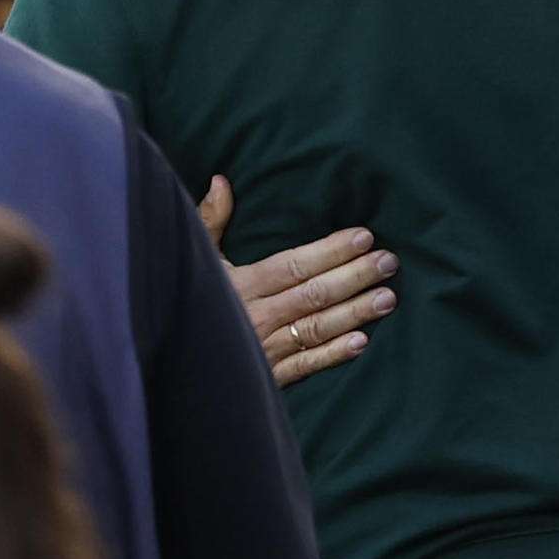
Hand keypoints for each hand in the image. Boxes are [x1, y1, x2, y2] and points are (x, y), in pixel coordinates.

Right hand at [198, 176, 398, 387]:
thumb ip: (210, 221)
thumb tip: (221, 180)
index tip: (364, 237)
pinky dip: (333, 355)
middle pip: (312, 294)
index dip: (330, 251)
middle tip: (388, 262)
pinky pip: (304, 366)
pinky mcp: (267, 378)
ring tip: (387, 298)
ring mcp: (262, 350)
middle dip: (354, 277)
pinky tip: (362, 343)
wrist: (170, 366)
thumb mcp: (195, 261)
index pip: (292, 264)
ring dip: (354, 313)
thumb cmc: (186, 303)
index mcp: (239, 285)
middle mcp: (253, 317)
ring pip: (315, 328)